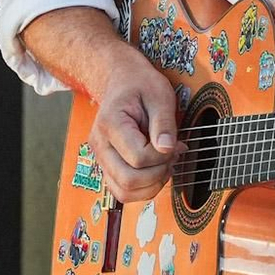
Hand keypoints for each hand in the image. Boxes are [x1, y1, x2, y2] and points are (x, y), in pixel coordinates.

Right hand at [86, 48, 179, 202]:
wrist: (123, 81)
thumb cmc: (141, 85)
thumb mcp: (160, 95)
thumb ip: (164, 123)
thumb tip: (167, 149)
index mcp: (110, 124)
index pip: (137, 157)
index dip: (162, 156)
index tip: (175, 143)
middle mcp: (100, 145)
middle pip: (128, 181)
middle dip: (158, 174)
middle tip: (172, 156)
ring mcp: (101, 158)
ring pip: (123, 193)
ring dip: (151, 186)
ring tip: (165, 164)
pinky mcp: (108, 167)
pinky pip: (122, 191)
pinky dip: (143, 189)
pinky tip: (156, 171)